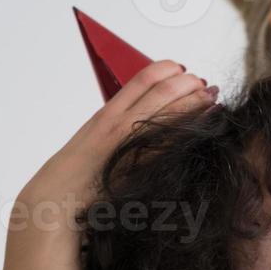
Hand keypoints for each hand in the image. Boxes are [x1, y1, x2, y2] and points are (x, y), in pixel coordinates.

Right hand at [22, 60, 214, 211]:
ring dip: (196, 98)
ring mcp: (131, 141)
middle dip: (189, 83)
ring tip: (211, 96)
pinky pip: (174, 137)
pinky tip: (211, 119)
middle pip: (164, 89)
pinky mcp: (141, 162)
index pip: (144, 78)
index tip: (181, 70)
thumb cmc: (76, 176)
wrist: (59, 199)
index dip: (168, 69)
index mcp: (108, 114)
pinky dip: (195, 124)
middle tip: (203, 83)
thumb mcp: (91, 142)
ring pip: (172, 107)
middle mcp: (121, 122)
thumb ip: (115, 127)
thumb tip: (139, 119)